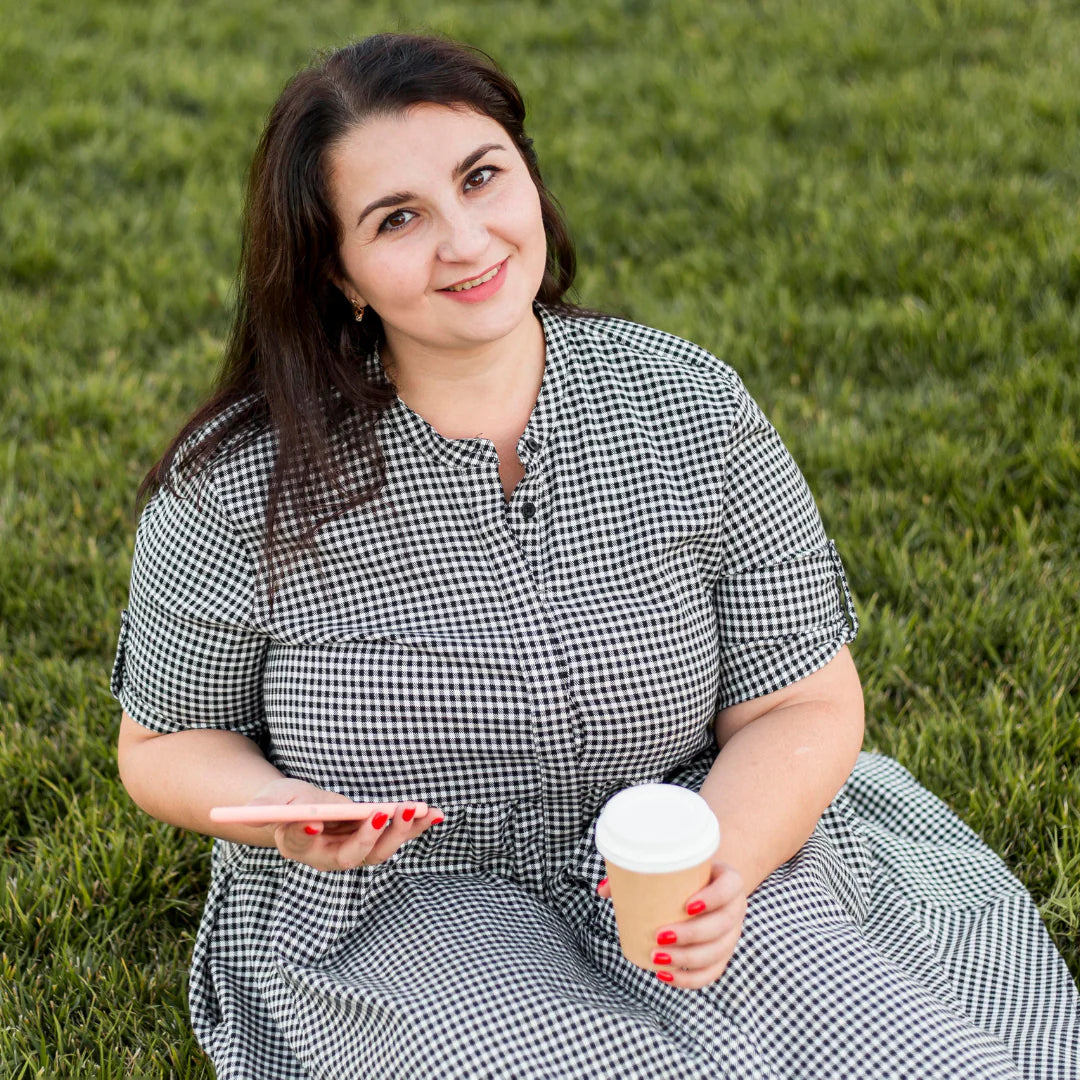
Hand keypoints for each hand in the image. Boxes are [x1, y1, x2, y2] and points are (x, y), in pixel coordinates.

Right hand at [246, 776, 444, 872]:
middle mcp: (329, 856)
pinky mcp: (374, 840)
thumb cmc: (286, 803)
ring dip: (401, 830)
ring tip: (417, 808)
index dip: (307, 832)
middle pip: (352, 853)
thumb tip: (261, 811)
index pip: (302, 843)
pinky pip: (397, 836)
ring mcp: (355, 850)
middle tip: (383, 811)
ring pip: (380, 849)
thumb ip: (268, 806)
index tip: (314, 817)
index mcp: (298, 846)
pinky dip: (416, 825)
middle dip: (370, 834)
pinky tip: (435, 813)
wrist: (302, 809)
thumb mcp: (274, 799)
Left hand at [597, 859, 746, 988]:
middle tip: (660, 936)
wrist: (709, 884)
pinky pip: (712, 973)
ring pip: (717, 953)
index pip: (729, 888)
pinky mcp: (723, 954)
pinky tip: (666, 975)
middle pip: (722, 926)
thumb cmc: (686, 874)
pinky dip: (689, 979)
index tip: (687, 904)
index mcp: (730, 880)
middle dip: (691, 935)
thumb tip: (603, 890)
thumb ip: (638, 872)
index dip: (713, 898)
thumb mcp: (673, 867)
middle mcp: (736, 908)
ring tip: (656, 958)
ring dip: (687, 960)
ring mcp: (732, 934)